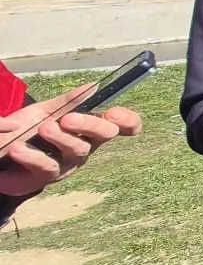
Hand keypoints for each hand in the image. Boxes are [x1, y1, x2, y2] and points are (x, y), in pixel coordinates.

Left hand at [2, 92, 142, 200]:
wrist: (2, 154)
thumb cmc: (27, 132)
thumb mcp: (45, 111)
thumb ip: (67, 101)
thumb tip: (93, 86)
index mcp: (89, 128)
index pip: (121, 126)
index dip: (128, 121)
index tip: (114, 113)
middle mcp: (86, 145)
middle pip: (104, 134)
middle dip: (91, 124)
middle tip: (68, 118)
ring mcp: (69, 163)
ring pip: (78, 150)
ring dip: (62, 138)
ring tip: (43, 128)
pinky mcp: (47, 177)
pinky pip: (47, 166)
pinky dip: (32, 156)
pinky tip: (19, 149)